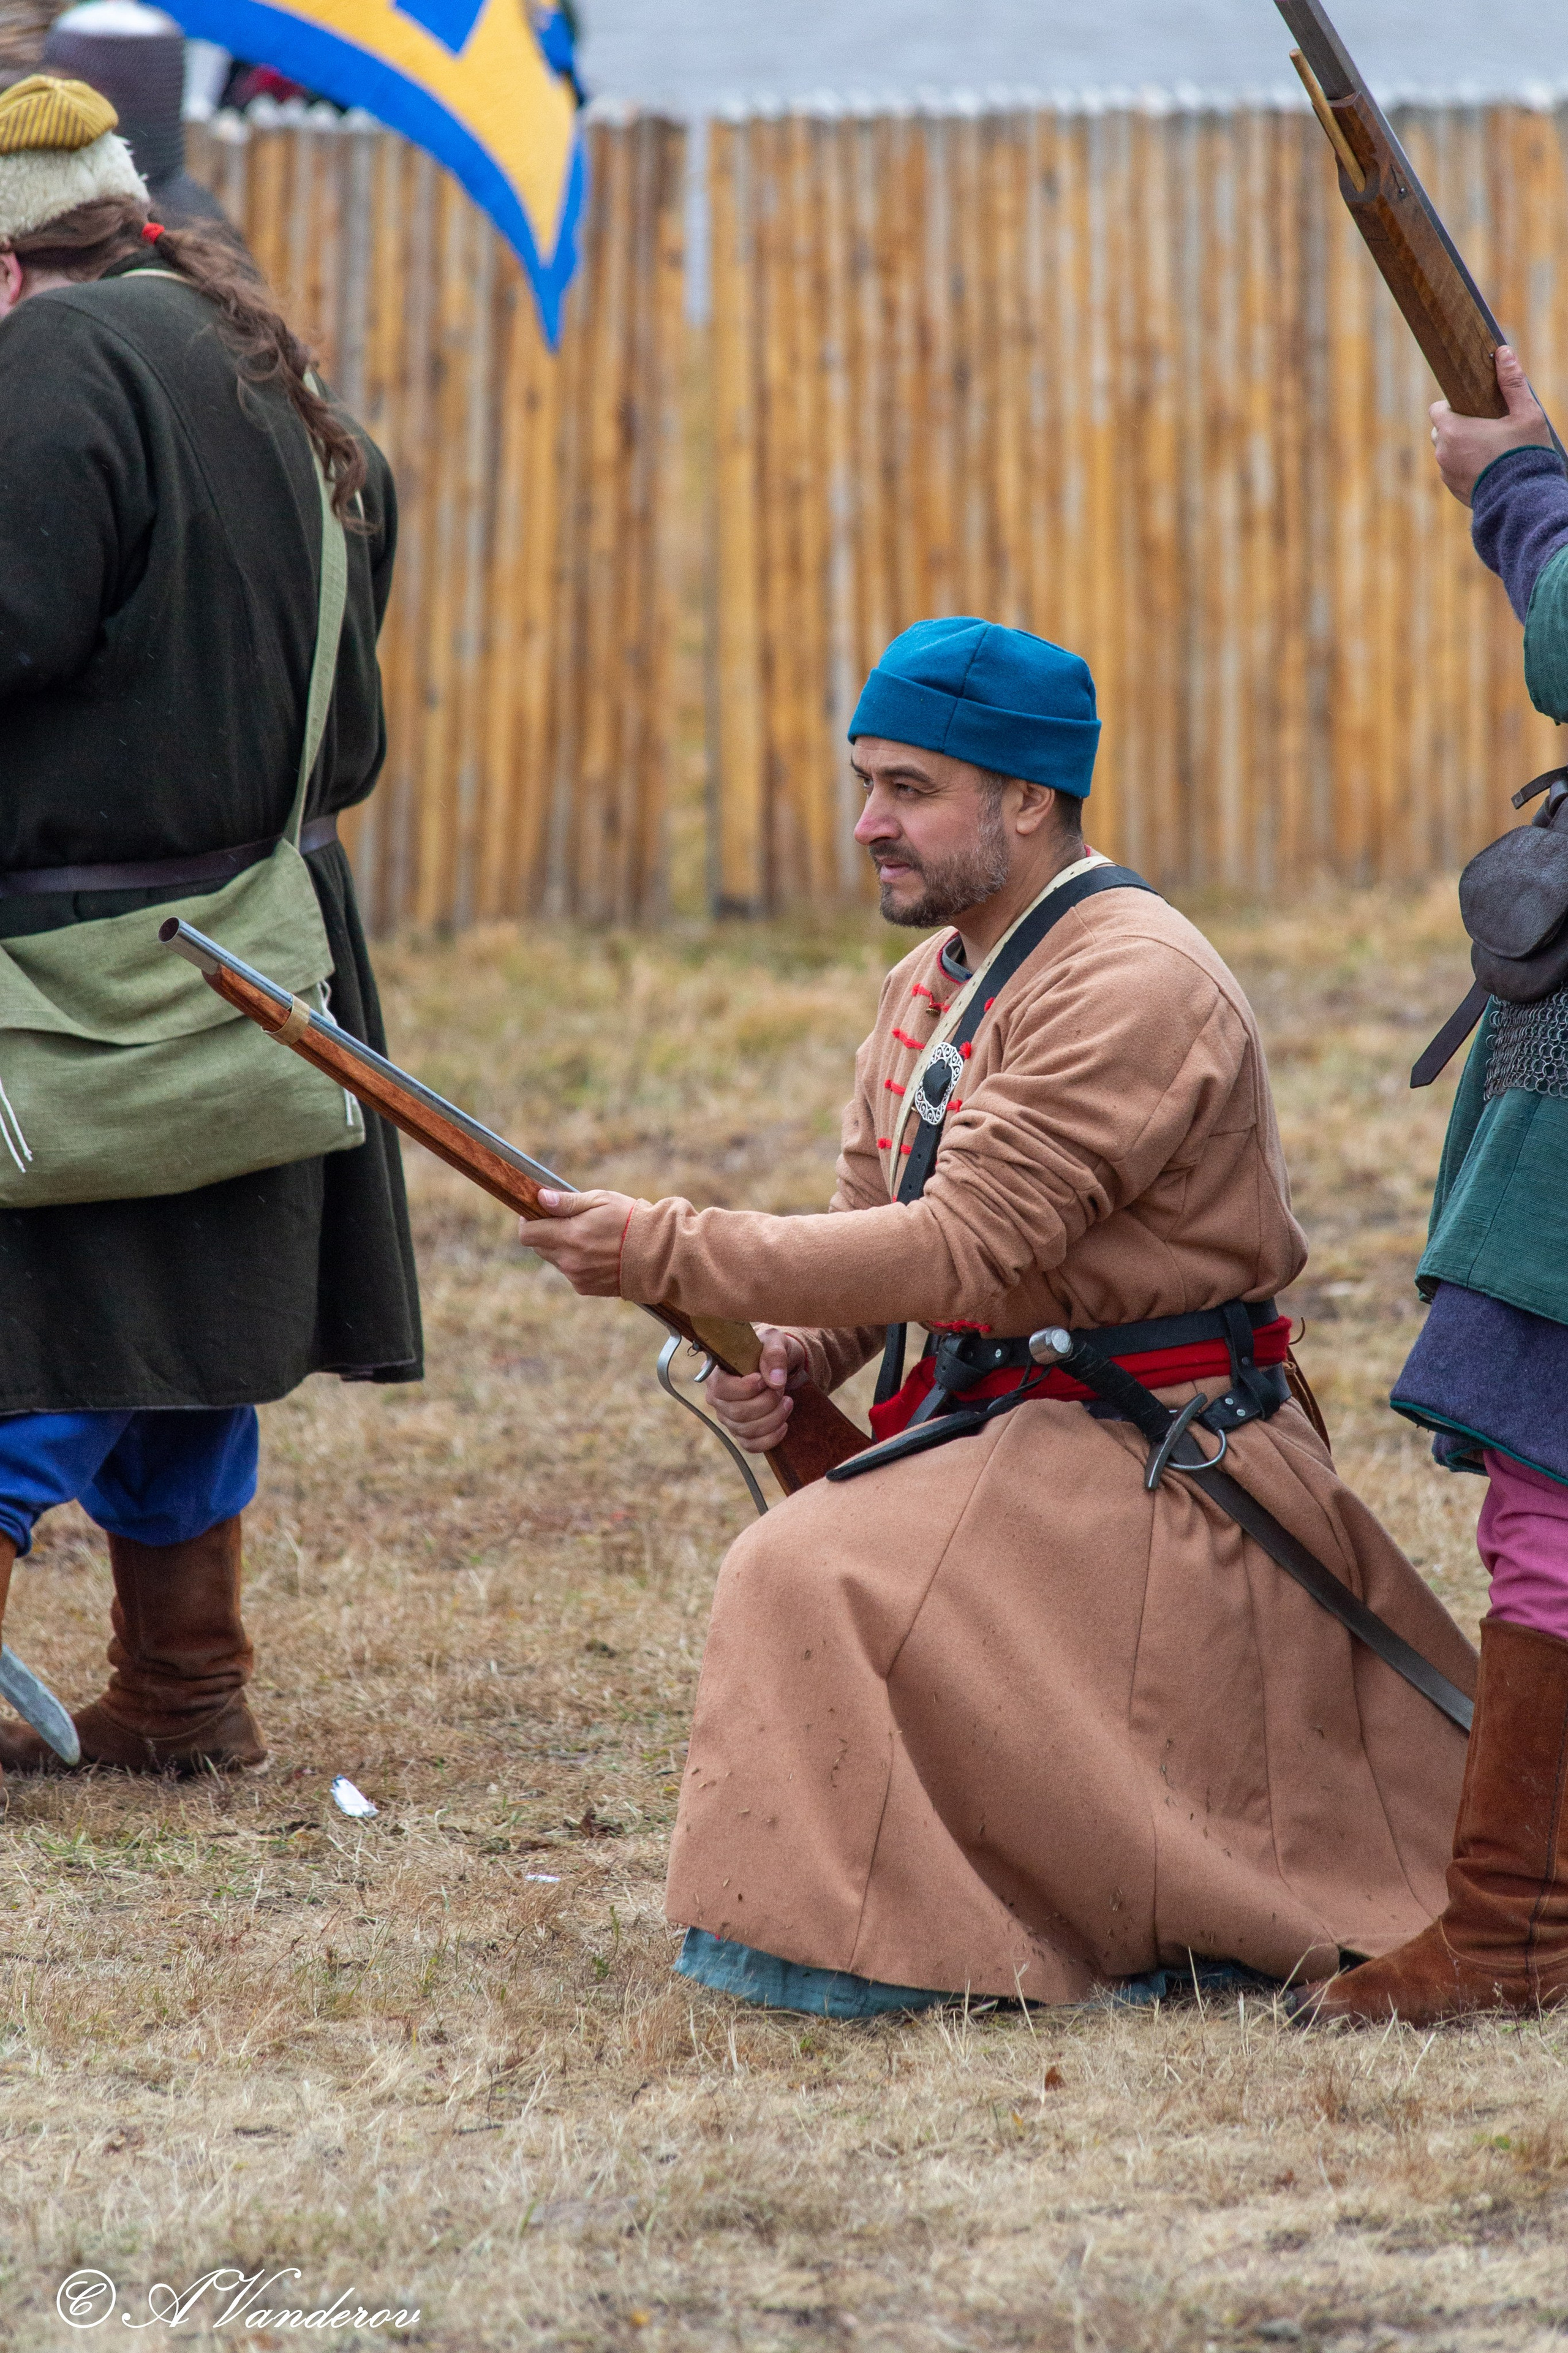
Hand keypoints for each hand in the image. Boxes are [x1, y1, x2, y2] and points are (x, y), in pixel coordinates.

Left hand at [518, 1188, 636, 1295]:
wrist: (659, 1254)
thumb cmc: (631, 1220)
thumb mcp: (601, 1201)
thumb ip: (567, 1202)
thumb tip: (540, 1198)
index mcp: (570, 1236)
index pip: (528, 1234)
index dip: (528, 1221)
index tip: (536, 1212)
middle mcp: (569, 1260)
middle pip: (539, 1247)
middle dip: (546, 1233)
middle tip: (567, 1221)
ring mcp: (577, 1277)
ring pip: (555, 1260)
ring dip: (562, 1248)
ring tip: (589, 1237)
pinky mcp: (586, 1288)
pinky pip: (570, 1273)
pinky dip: (576, 1262)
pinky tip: (597, 1253)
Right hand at [706, 1326, 808, 1454]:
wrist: (778, 1365)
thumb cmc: (770, 1349)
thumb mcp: (774, 1340)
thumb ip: (773, 1354)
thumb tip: (775, 1380)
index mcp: (717, 1374)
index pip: (721, 1389)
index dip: (745, 1389)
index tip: (763, 1380)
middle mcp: (717, 1398)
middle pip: (737, 1413)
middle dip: (766, 1403)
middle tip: (781, 1389)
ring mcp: (728, 1417)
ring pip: (746, 1430)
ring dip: (773, 1418)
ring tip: (788, 1401)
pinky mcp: (741, 1432)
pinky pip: (751, 1445)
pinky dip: (770, 1439)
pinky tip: (784, 1425)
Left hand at [1430, 346, 1551, 507]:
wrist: (1523, 500)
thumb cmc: (1524, 453)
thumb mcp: (1525, 413)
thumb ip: (1511, 382)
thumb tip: (1503, 351)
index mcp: (1453, 430)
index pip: (1437, 409)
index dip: (1453, 405)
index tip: (1472, 406)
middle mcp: (1443, 452)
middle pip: (1441, 430)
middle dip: (1458, 425)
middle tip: (1485, 426)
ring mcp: (1446, 474)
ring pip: (1447, 452)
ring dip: (1461, 447)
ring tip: (1489, 447)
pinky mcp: (1454, 491)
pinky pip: (1454, 471)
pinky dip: (1466, 466)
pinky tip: (1488, 466)